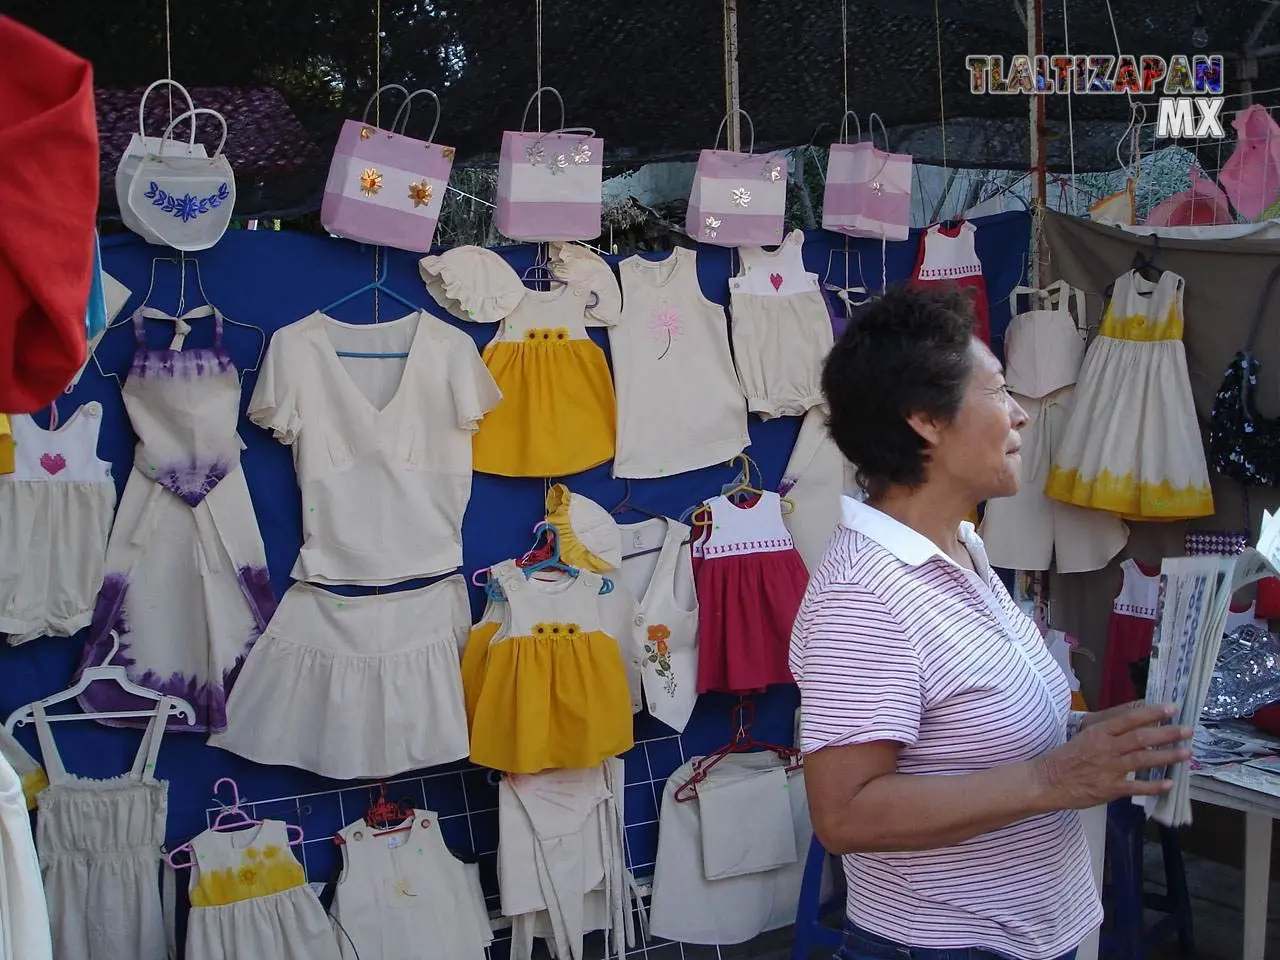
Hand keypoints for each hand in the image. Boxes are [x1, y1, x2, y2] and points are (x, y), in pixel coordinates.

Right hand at [1036, 703, 1192, 809]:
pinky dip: (1153, 786)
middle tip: (1188, 730)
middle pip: (1141, 737)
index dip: (1152, 712)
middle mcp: (1106, 747)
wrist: (1047, 781)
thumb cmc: (1066, 757)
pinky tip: (1170, 784)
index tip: (1172, 708)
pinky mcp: (1109, 788)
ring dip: (1167, 756)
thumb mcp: (1084, 736)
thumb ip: (1108, 731)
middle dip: (1167, 733)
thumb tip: (1134, 723)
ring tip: (1186, 753)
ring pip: (1143, 759)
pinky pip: (1136, 787)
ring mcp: (1108, 768)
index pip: (1129, 718)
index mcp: (1098, 732)